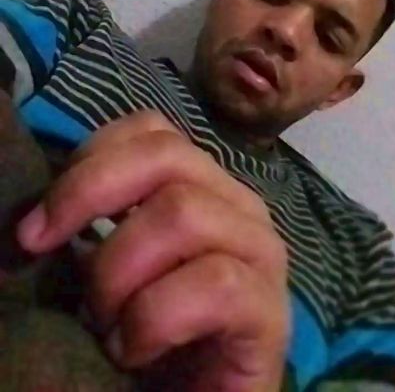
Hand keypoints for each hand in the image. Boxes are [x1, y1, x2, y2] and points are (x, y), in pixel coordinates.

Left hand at [17, 110, 289, 390]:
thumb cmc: (150, 331)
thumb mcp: (113, 263)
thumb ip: (96, 225)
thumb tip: (42, 213)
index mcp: (201, 184)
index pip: (150, 130)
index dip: (87, 161)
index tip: (37, 223)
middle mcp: (237, 204)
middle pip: (165, 154)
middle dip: (88, 195)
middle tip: (42, 249)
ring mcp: (261, 252)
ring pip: (183, 212)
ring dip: (117, 271)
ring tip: (104, 321)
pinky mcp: (271, 310)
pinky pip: (213, 283)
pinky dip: (153, 319)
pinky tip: (134, 350)